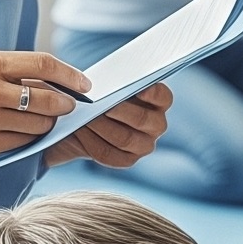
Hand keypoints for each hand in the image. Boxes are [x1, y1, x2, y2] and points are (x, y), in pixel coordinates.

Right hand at [0, 53, 84, 158]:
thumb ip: (14, 72)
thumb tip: (58, 83)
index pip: (44, 64)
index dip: (70, 75)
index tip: (84, 84)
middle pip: (47, 98)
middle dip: (66, 104)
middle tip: (70, 106)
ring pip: (39, 124)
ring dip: (47, 123)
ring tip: (41, 119)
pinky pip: (23, 142)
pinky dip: (29, 138)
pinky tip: (21, 131)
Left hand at [43, 82, 173, 168]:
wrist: (84, 121)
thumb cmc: (101, 96)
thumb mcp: (108, 85)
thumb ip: (112, 83)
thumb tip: (103, 86)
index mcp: (159, 103)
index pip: (162, 97)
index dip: (152, 93)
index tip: (137, 88)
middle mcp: (156, 125)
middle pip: (142, 119)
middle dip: (118, 111)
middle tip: (98, 103)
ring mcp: (144, 145)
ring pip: (124, 138)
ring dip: (101, 126)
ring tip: (84, 116)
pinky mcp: (127, 160)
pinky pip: (109, 154)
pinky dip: (91, 142)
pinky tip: (79, 131)